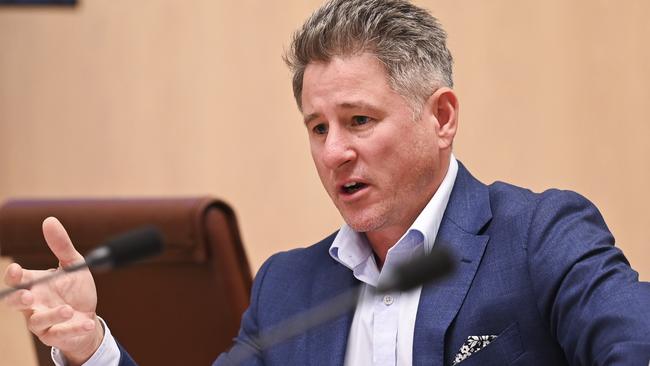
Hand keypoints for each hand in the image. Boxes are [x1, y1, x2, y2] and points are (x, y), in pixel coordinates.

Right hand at [2, 217, 102, 364]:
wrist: (89, 316)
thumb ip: (61, 245)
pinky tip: (85, 322)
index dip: (14, 276)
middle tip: (27, 294)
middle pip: (14, 302)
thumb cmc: (75, 290)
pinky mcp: (54, 335)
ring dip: (51, 315)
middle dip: (17, 299)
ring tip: (67, 309)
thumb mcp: (74, 265)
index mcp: (35, 284)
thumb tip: (49, 220)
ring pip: (37, 321)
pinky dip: (73, 328)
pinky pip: (60, 334)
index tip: (17, 269)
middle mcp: (33, 304)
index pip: (17, 280)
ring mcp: (42, 321)